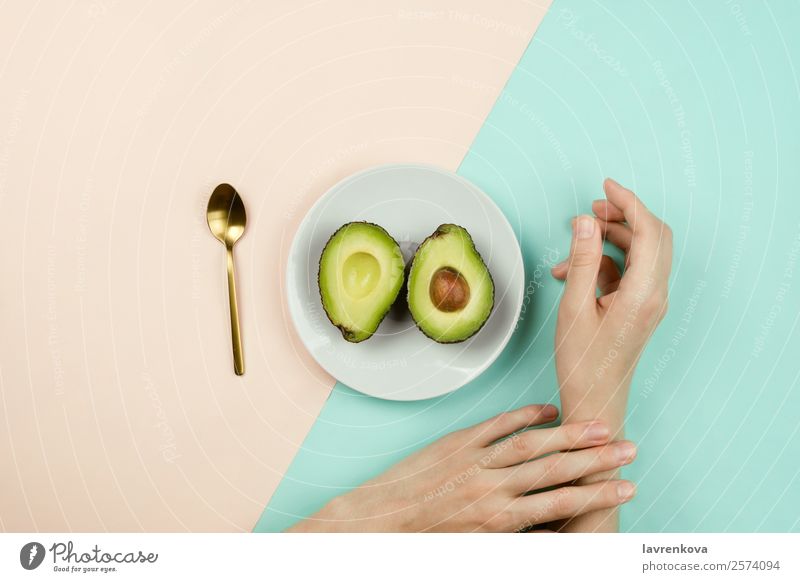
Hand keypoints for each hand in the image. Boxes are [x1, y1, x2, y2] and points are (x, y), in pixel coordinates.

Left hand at [288, 404, 636, 531]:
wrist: (379, 523)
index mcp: (499, 519)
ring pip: (531, 444)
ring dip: (568, 434)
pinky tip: (546, 410)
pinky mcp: (457, 443)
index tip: (626, 486)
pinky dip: (522, 416)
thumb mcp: (476, 550)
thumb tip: (549, 529)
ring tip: (599, 426)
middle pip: (555, 469)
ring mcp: (475, 460)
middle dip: (596, 460)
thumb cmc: (427, 542)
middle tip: (629, 449)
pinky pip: (496, 426)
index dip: (597, 494)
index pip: (560, 503)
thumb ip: (514, 535)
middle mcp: (492, 487)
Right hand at [551, 178, 671, 424]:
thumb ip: (580, 262)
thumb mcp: (573, 308)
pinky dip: (604, 262)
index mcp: (643, 294)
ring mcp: (649, 302)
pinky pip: (628, 272)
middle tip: (593, 207)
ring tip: (578, 237)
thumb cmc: (583, 364)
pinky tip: (573, 270)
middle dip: (624, 215)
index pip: (648, 232)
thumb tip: (585, 222)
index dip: (629, 202)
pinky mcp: (639, 308)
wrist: (595, 401)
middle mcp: (654, 295)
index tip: (606, 186)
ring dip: (612, 238)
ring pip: (641, 252)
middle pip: (653, 237)